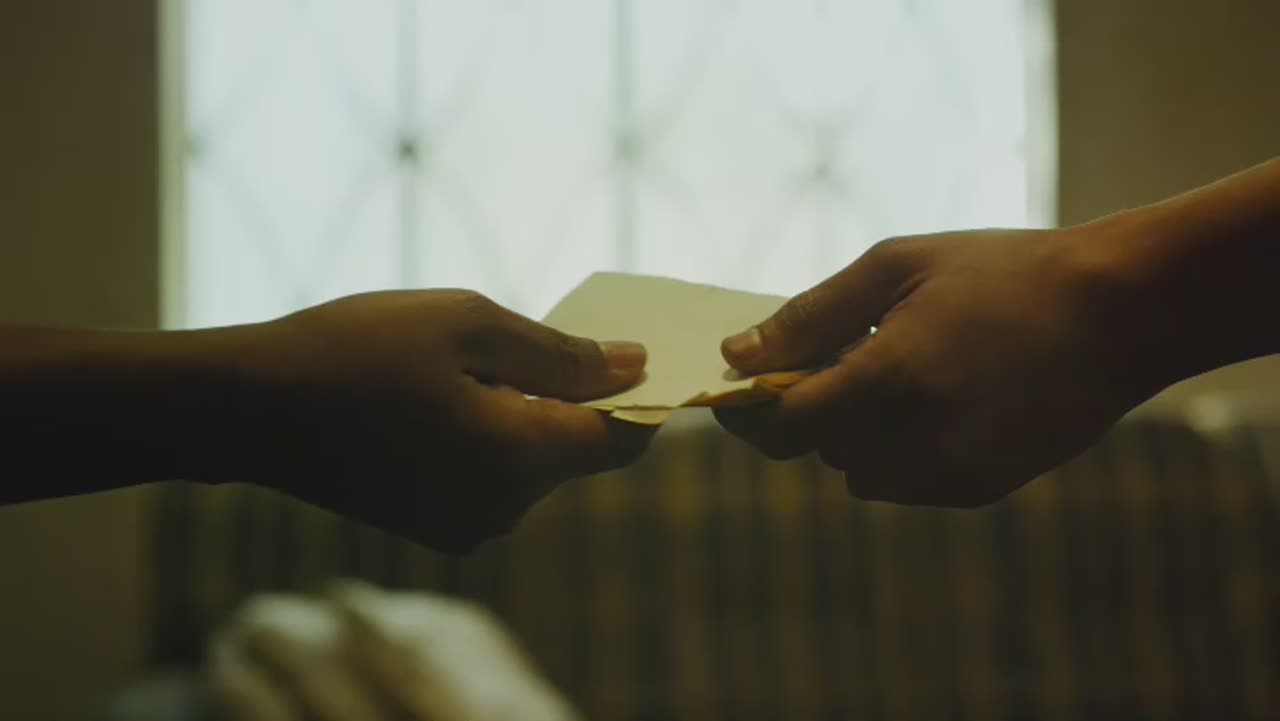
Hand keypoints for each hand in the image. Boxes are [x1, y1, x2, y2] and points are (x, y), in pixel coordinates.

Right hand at [227, 290, 650, 551]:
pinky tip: (444, 396)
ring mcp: (467, 526)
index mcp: (520, 457)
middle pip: (577, 451)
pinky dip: (492, 438)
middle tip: (531, 335)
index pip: (623, 439)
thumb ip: (561, 353)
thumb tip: (633, 365)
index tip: (631, 350)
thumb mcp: (468, 325)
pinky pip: (494, 479)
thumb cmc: (356, 349)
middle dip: (573, 396)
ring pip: (533, 463)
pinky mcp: (435, 527)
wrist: (249, 410)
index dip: (641, 395)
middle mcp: (504, 508)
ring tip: (470, 362)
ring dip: (527, 414)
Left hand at [714, 227, 1166, 506]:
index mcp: (889, 376)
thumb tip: (738, 354)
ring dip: (855, 433)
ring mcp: (952, 471)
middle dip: (811, 407)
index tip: (734, 390)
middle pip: (818, 448)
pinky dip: (901, 450)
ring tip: (897, 371)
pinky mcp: (980, 488)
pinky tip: (939, 397)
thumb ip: (810, 316)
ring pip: (859, 473)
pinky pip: (906, 483)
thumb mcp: (898, 267)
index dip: (747, 410)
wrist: (1120, 312)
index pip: (783, 423)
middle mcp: (916, 438)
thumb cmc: (1004, 272)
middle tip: (838, 356)